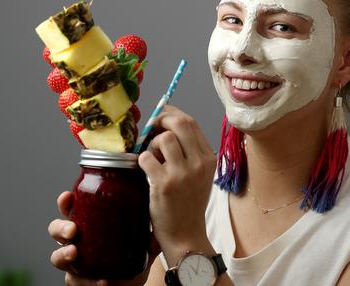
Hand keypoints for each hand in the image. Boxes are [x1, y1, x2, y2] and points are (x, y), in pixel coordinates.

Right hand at [48, 191, 158, 284]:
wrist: (130, 285)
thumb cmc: (130, 257)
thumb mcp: (142, 242)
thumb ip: (150, 232)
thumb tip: (162, 218)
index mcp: (89, 224)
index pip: (73, 209)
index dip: (66, 202)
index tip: (68, 196)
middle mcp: (78, 241)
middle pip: (56, 229)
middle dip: (60, 227)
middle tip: (72, 230)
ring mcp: (75, 262)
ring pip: (57, 256)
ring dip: (63, 254)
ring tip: (74, 253)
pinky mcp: (78, 281)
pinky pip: (75, 281)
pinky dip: (88, 281)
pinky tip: (102, 281)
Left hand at [138, 105, 216, 264]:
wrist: (186, 234)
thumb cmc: (188, 204)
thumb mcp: (199, 176)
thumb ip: (189, 152)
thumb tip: (165, 126)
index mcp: (208, 159)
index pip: (192, 123)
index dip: (173, 115)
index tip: (161, 116)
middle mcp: (199, 163)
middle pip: (180, 124)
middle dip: (161, 120)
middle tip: (151, 128)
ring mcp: (182, 173)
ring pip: (163, 138)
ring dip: (151, 144)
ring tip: (152, 158)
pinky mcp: (164, 184)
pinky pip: (146, 157)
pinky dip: (141, 160)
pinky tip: (145, 171)